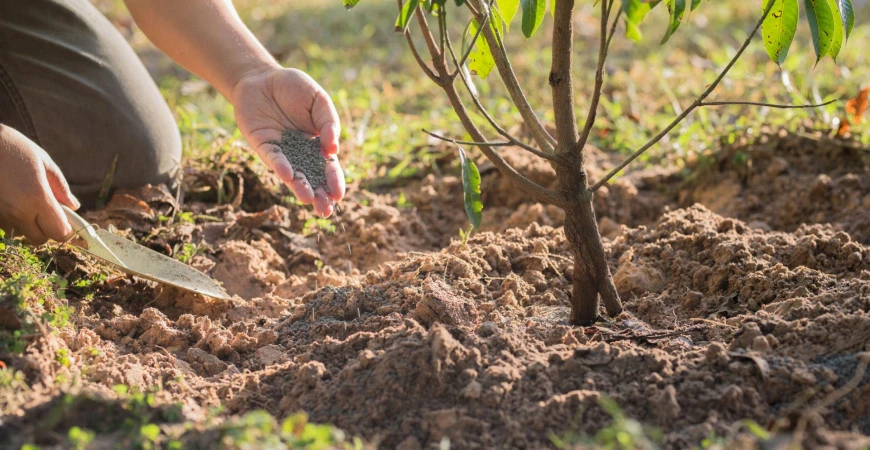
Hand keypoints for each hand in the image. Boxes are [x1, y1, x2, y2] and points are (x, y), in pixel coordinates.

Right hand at [0, 125, 79, 243]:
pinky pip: (7, 226)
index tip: (67, 220)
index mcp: (37, 198)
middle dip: (48, 230)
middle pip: (40, 240)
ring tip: (28, 202)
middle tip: (49, 211)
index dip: (66, 230)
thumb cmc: (14, 148)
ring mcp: (2, 214)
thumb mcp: (44, 162)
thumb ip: (60, 188)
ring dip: (30, 226)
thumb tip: (74, 206)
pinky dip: (14, 220)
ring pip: (22, 234)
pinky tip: (14, 201)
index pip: (59, 232)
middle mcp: (18, 211)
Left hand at [232, 67, 344, 216]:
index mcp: (318, 145)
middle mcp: (300, 153)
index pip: (329, 168)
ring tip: (307, 200)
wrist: (262, 78)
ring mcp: (282, 151)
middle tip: (325, 211)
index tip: (338, 195)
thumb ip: (329, 122)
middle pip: (312, 178)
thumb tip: (333, 148)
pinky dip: (281, 166)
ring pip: (292, 174)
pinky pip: (273, 158)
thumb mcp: (319, 100)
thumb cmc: (294, 88)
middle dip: (319, 195)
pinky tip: (288, 175)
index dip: (334, 181)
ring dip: (300, 187)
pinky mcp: (263, 145)